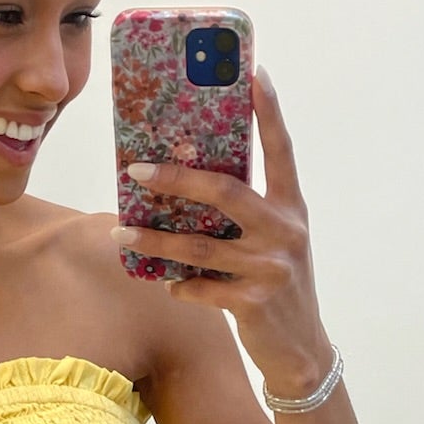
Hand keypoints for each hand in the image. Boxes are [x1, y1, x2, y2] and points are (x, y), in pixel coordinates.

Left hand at [112, 65, 330, 391]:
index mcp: (291, 208)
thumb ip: (247, 216)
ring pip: (200, 245)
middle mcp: (285, 231)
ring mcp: (269, 268)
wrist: (301, 351)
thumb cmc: (278, 287)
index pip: (282, 151)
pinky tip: (168, 285)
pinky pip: (201, 288)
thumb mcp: (274, 244)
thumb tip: (186, 187)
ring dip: (156, 239)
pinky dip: (180, 286)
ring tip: (122, 231)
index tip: (256, 72)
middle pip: (225, 191)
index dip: (270, 112)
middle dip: (177, 178)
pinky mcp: (253, 303)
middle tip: (137, 169)